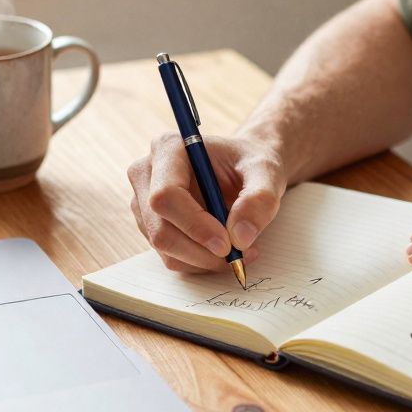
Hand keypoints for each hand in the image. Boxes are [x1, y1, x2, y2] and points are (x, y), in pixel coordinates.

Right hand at [127, 133, 286, 272]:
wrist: (245, 169)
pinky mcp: (152, 225)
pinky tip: (226, 251)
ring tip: (241, 250)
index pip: (166, 195)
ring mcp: (144, 202)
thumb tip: (240, 237)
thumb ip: (260, 199)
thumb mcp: (267, 172)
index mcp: (169, 148)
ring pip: (165, 248)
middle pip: (160, 228)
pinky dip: (201, 262)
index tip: (227, 244)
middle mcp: (147, 174)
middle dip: (201, 251)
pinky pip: (171, 256)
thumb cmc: (251, 163)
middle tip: (238, 256)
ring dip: (204, 259)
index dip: (194, 225)